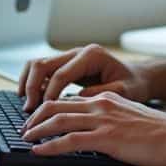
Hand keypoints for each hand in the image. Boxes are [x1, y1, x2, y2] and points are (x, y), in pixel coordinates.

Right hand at [17, 43, 150, 111]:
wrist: (138, 78)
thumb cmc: (133, 85)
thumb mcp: (123, 91)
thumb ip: (101, 93)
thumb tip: (76, 99)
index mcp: (92, 56)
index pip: (61, 74)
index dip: (49, 95)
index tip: (43, 113)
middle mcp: (78, 53)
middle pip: (42, 64)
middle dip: (32, 88)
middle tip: (29, 111)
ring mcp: (70, 57)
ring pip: (37, 64)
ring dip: (28, 84)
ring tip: (28, 106)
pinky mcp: (66, 65)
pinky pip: (42, 70)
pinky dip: (33, 83)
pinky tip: (33, 101)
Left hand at [20, 92, 165, 165]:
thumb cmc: (158, 132)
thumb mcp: (129, 117)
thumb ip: (109, 118)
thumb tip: (92, 130)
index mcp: (107, 98)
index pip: (70, 99)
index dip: (49, 108)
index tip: (38, 119)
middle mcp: (102, 104)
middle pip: (57, 105)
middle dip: (36, 117)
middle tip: (25, 128)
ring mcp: (103, 120)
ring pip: (59, 120)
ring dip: (37, 130)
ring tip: (26, 138)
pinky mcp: (105, 137)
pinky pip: (69, 140)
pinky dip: (50, 145)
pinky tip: (39, 150)